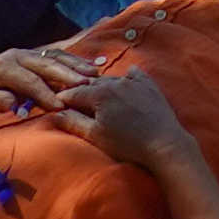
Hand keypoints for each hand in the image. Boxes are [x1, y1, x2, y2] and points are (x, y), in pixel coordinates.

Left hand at [0, 42, 95, 121]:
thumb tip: (12, 103)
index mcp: (2, 67)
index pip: (29, 81)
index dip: (45, 93)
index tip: (60, 106)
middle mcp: (15, 56)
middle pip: (47, 65)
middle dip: (68, 76)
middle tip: (87, 86)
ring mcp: (24, 54)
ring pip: (54, 57)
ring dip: (74, 65)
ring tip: (94, 74)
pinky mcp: (29, 56)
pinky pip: (54, 56)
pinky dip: (71, 61)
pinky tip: (86, 67)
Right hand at [49, 66, 195, 174]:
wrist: (164, 143)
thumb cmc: (127, 143)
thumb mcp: (95, 135)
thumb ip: (73, 122)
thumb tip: (55, 113)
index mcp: (99, 93)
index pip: (73, 93)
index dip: (62, 99)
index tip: (55, 105)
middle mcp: (116, 81)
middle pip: (90, 85)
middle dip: (80, 92)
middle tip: (72, 102)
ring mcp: (134, 82)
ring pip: (110, 80)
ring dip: (100, 87)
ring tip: (94, 97)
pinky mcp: (149, 85)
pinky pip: (134, 75)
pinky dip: (126, 77)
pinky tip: (125, 79)